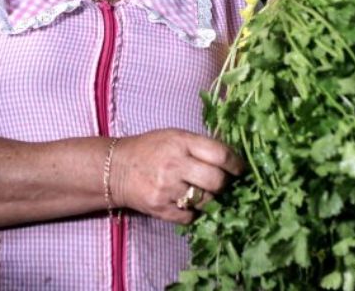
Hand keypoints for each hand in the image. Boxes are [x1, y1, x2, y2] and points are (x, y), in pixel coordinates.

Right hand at [110, 129, 244, 223]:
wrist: (115, 168)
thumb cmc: (149, 149)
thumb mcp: (173, 136)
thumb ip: (200, 146)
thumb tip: (232, 159)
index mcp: (180, 142)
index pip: (220, 154)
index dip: (235, 164)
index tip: (240, 169)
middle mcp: (174, 165)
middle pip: (216, 181)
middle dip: (223, 183)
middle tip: (220, 182)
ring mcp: (166, 189)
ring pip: (206, 201)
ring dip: (208, 198)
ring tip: (200, 191)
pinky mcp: (160, 208)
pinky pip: (190, 217)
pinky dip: (193, 213)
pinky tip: (186, 203)